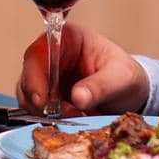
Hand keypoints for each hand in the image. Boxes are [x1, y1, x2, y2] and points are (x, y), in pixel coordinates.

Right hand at [15, 21, 148, 114]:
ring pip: (28, 95)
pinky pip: (35, 108)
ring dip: (45, 112)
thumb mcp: (122, 78)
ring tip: (73, 117)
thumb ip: (101, 86)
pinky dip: (47, 118)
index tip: (43, 100)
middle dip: (42, 100)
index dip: (34, 75)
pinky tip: (69, 120)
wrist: (131, 94)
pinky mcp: (47, 95)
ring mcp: (46, 76)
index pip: (39, 52)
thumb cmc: (126, 77)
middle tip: (65, 115)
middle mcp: (51, 54)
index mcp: (67, 38)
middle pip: (28, 75)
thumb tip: (78, 97)